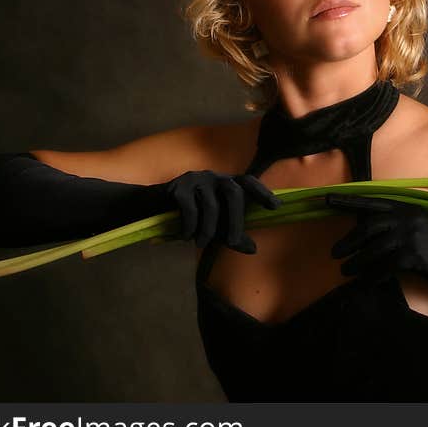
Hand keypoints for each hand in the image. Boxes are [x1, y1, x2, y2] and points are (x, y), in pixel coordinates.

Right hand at [165, 171, 280, 251]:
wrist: (151, 209)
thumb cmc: (189, 218)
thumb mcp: (213, 228)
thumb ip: (232, 236)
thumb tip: (253, 250)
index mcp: (226, 183)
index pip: (248, 182)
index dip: (262, 192)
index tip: (276, 207)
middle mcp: (214, 177)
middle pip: (233, 193)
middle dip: (235, 220)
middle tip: (233, 242)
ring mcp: (195, 179)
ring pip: (211, 205)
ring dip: (208, 229)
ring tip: (201, 243)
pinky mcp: (178, 187)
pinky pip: (190, 208)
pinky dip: (190, 226)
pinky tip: (185, 236)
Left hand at [325, 193, 427, 283]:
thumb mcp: (424, 231)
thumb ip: (400, 227)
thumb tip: (369, 232)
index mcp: (410, 207)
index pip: (373, 202)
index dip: (349, 201)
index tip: (326, 200)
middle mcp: (409, 217)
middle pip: (369, 226)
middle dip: (349, 240)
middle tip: (334, 253)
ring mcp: (412, 236)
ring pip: (373, 249)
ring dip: (356, 262)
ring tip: (345, 271)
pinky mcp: (415, 256)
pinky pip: (384, 267)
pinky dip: (371, 277)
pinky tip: (365, 284)